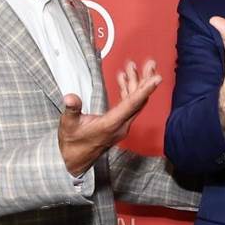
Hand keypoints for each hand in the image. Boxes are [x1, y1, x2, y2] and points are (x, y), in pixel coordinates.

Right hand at [58, 58, 161, 175]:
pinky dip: (128, 91)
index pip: (132, 104)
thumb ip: (71, 111)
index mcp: (111, 124)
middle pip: (139, 101)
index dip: (145, 90)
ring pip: (135, 102)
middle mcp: (121, 125)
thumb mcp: (68, 126)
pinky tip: (124, 78)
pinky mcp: (119, 125)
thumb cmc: (71, 143)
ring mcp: (122, 125)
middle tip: (151, 64)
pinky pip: (128, 106)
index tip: (156, 79)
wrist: (75, 160)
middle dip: (145, 80)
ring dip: (136, 83)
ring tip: (135, 66)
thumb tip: (70, 98)